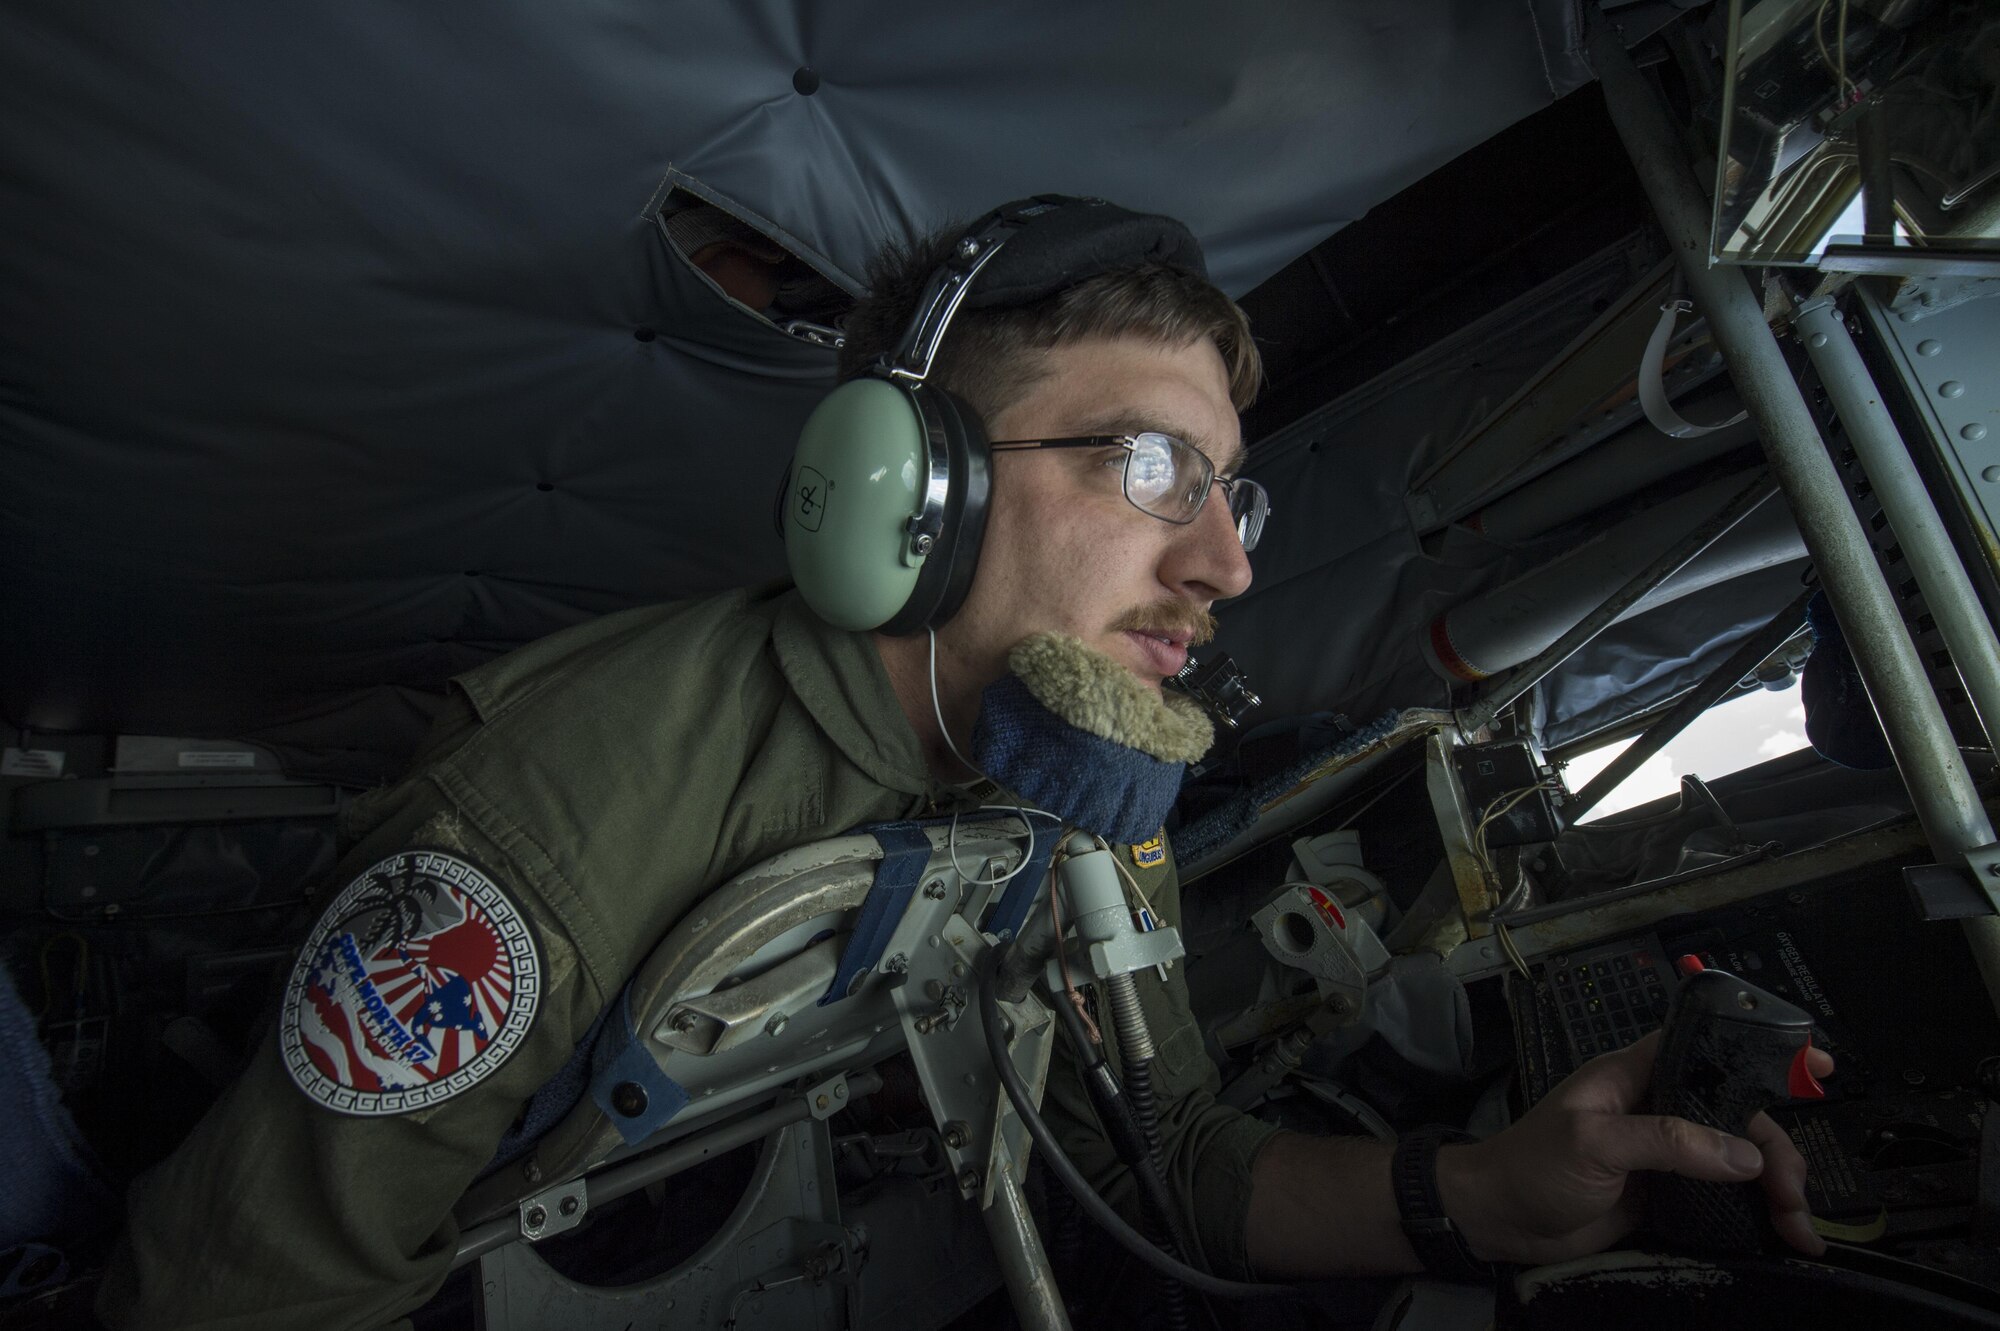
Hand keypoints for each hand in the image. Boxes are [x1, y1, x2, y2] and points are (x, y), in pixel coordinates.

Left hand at [1437, 1030, 1833, 1265]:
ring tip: (1799, 1231)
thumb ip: (1667, 1142)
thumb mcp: (1593, 1143)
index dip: (1761, 1052)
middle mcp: (1658, 1108)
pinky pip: (1724, 1199)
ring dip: (1776, 1191)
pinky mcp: (1667, 1195)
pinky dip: (1757, 1215)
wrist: (1497, 1221)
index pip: (1707, 1049)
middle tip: (1796, 1197)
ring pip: (1740, 1161)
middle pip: (1739, 1116)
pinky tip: (1784, 1237)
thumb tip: (1745, 1155)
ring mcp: (1666, 1154)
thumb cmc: (1532, 1166)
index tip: (1816, 1065)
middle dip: (1778, 1152)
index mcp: (1636, 1075)